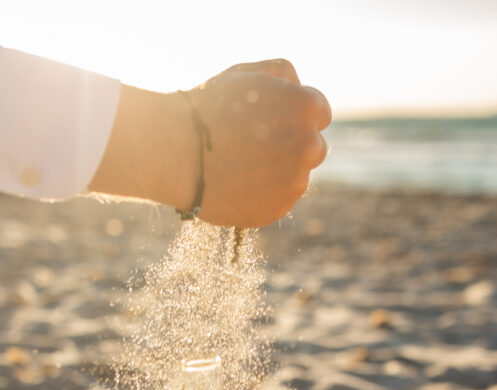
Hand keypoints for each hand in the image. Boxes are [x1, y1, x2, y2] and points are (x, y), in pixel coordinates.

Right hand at [89, 60, 330, 227]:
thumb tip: (299, 87)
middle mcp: (309, 147)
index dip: (295, 114)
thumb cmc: (207, 108)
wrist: (176, 153)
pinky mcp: (277, 210)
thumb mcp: (246, 73)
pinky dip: (264, 194)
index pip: (319, 113)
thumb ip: (282, 74)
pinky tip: (238, 183)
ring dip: (279, 172)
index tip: (274, 120)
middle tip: (257, 145)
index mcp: (306, 108)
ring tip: (241, 165)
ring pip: (296, 177)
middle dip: (293, 145)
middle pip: (314, 148)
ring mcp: (294, 183)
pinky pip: (278, 201)